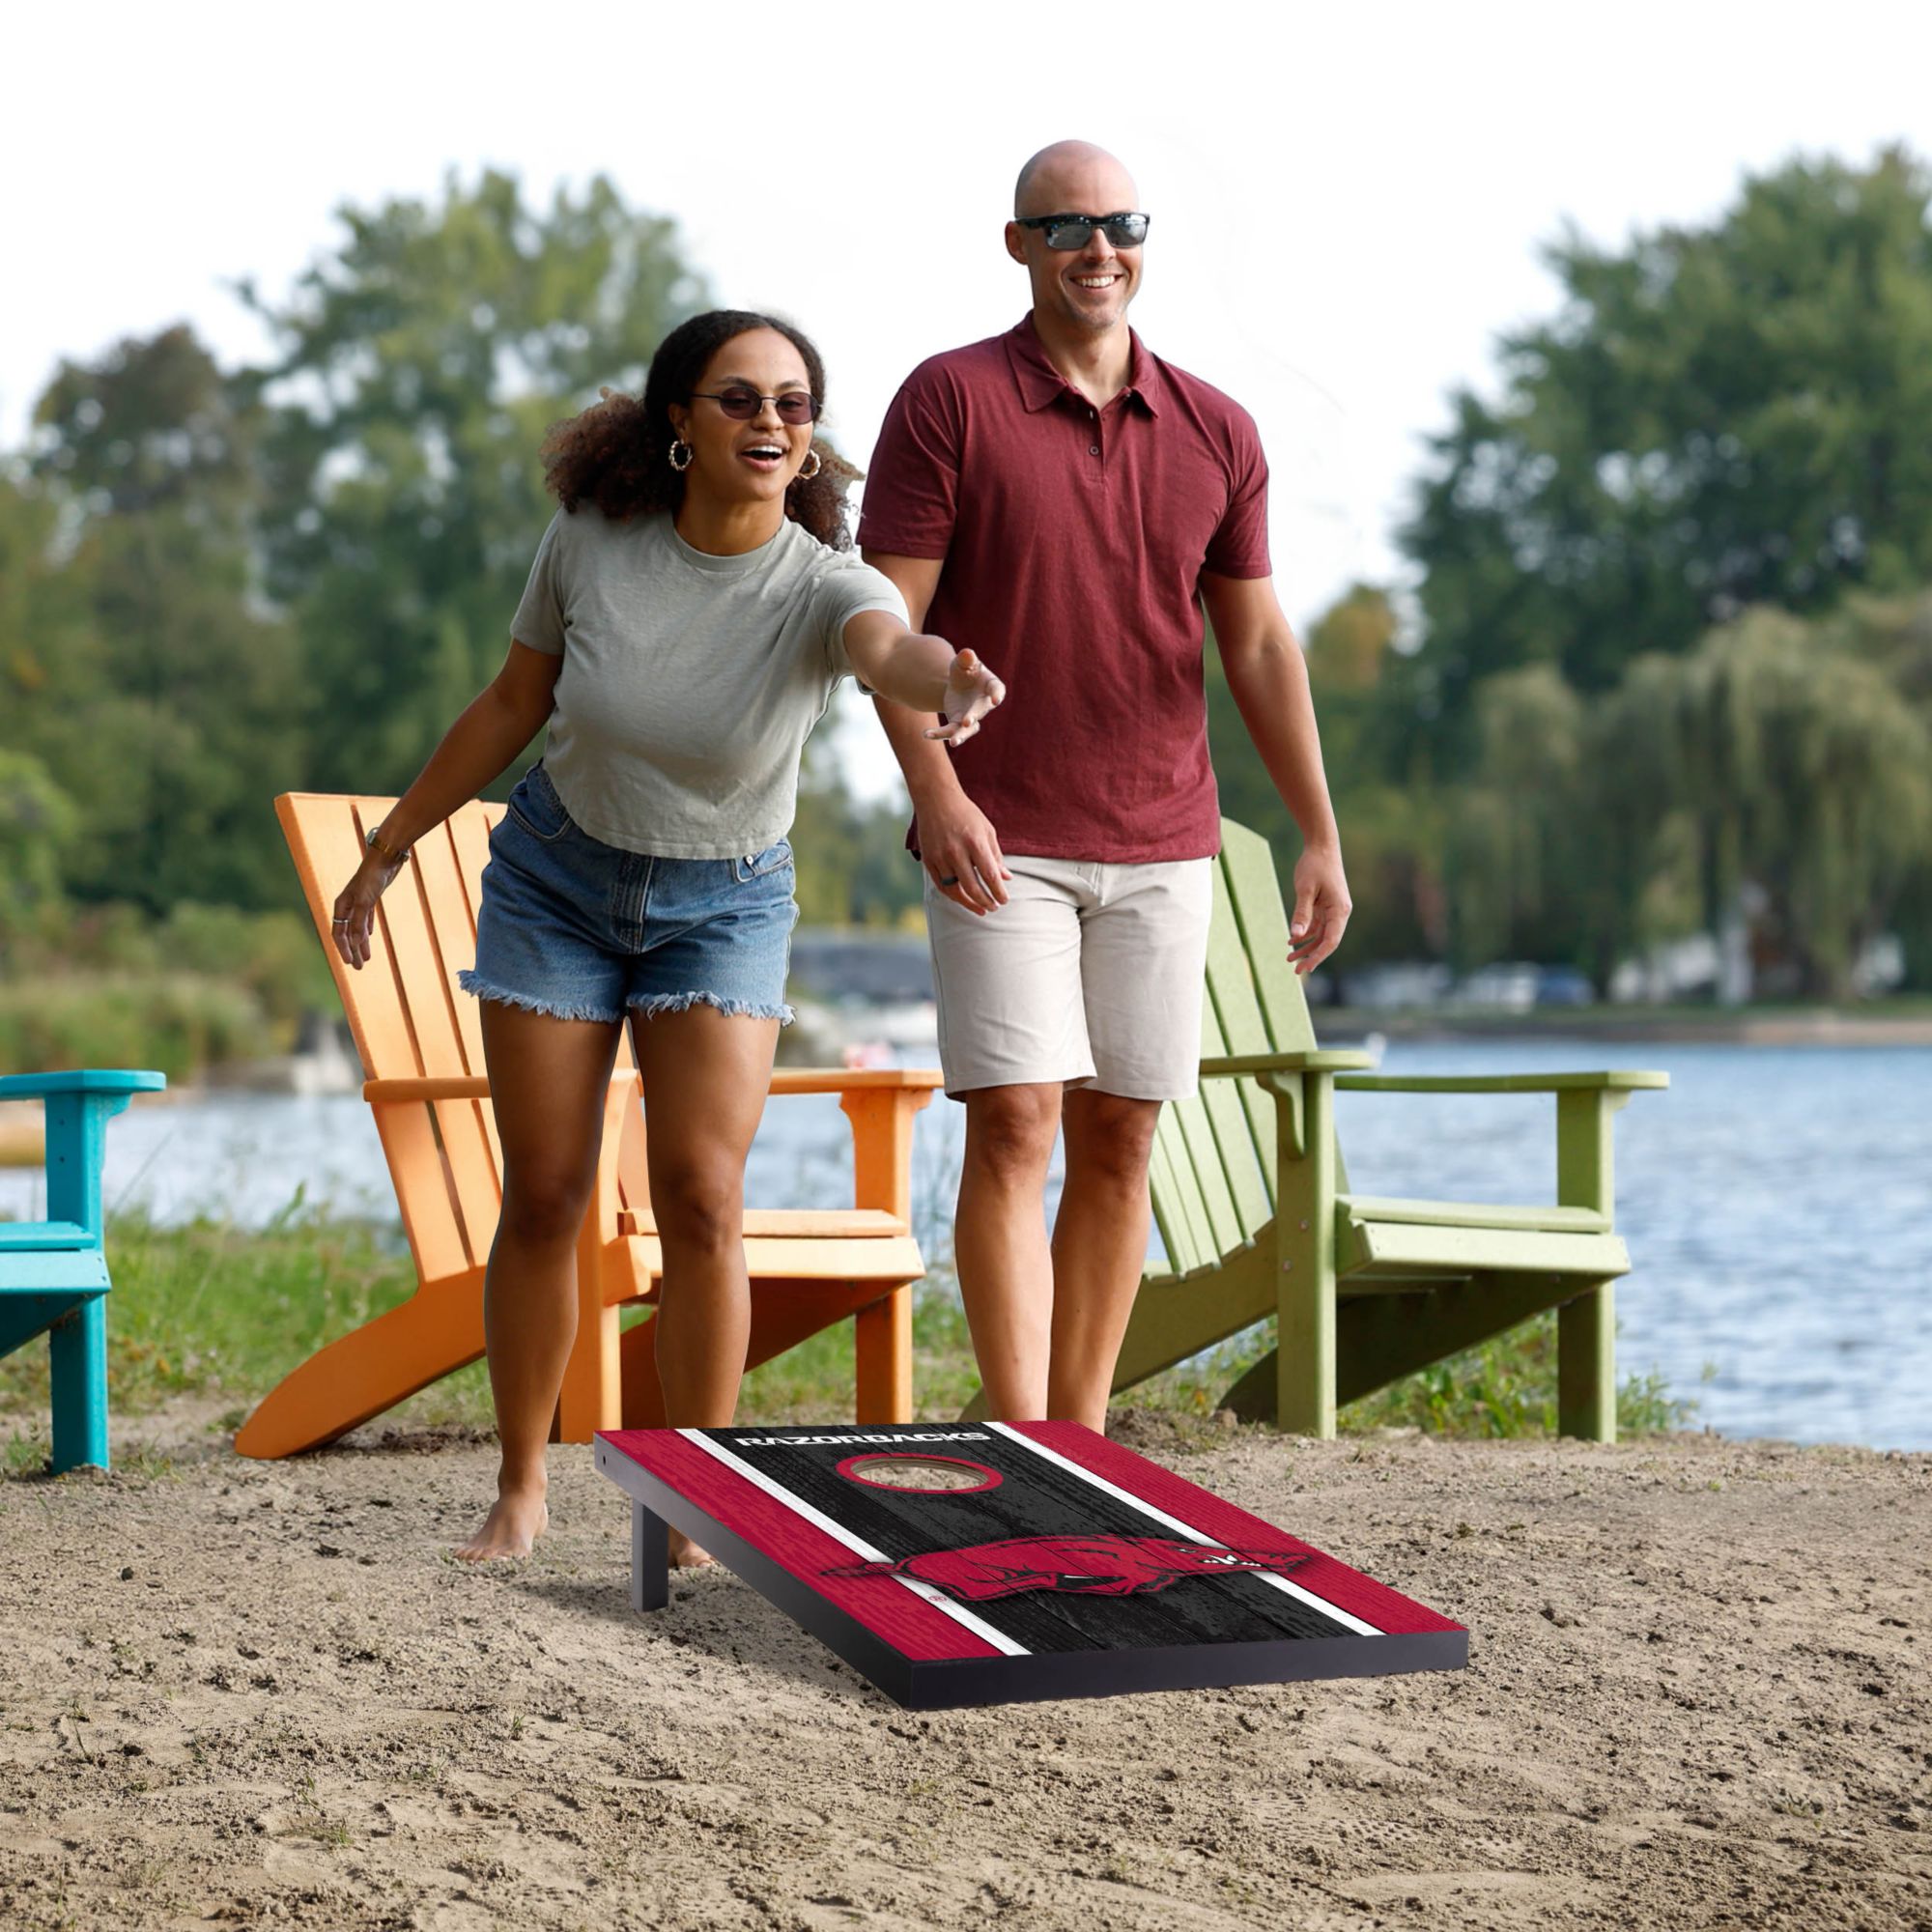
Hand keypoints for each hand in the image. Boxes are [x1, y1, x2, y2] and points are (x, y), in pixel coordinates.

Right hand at [331, 851, 404, 969]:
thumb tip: (355, 943)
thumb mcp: (366, 901)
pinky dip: (366, 929)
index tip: (351, 963)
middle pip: (347, 933)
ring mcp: (359, 901)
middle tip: (359, 968)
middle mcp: (348, 904)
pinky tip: (369, 936)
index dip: (344, 949)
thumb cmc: (373, 877)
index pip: (339, 933)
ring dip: (361, 943)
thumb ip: (359, 922)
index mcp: (341, 905)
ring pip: (357, 927)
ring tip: (366, 958)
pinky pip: (366, 918)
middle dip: (352, 950)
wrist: (385, 857)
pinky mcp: (370, 898)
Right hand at [918, 790, 1011, 915]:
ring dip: (969, 903)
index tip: (1004, 900)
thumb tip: (1006, 879)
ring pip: (955, 890)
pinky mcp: (928, 860)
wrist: (936, 799)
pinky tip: (963, 899)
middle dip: (986, 901)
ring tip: (981, 909)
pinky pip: (941, 885)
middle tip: (994, 907)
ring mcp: (940, 857)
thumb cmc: (966, 814)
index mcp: (974, 842)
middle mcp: (956, 851)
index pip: (989, 875)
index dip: (998, 892)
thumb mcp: (987, 830)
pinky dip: (953, 895)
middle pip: (972, 887)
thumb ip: (996, 856)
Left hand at [925, 648, 1005, 746]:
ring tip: (953, 742)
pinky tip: (926, 734)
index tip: (996, 700)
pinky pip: (950, 731)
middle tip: (967, 722)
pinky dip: (939, 734)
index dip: (997, 694)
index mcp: (990, 685)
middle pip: (980, 711)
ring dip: (961, 736)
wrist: (957, 684)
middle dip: (973, 717)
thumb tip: (967, 653)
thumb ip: (966, 658)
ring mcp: (971, 716)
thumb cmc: (965, 670)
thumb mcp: (963, 662)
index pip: (997, 689)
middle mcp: (983, 704)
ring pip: (968, 730)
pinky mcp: (958, 724)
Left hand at [1287, 844, 1350, 975]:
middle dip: (1312, 956)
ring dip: (1306, 946)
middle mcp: (1339, 912)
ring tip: (1289, 958)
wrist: (1321, 846)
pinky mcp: (1326, 905)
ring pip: (1321, 935)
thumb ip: (1301, 913)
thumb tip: (1295, 936)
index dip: (1318, 956)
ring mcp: (1333, 909)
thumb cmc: (1314, 865)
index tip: (1305, 968)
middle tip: (1295, 971)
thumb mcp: (1305, 890)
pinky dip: (1305, 933)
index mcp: (1340, 910)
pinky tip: (1291, 940)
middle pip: (1327, 941)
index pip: (1331, 940)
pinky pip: (1317, 925)